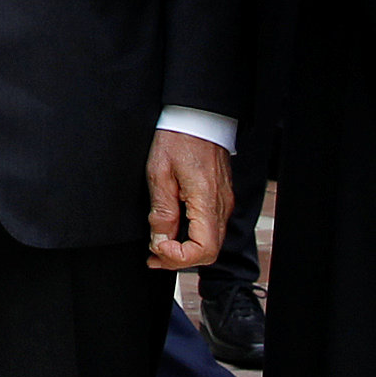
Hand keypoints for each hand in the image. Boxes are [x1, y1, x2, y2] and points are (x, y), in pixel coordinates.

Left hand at [147, 129, 229, 267]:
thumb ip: (162, 210)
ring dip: (185, 251)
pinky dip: (192, 237)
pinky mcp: (220, 198)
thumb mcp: (159, 172)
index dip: (178, 257)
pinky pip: (210, 228)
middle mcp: (221, 206)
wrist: (197, 117)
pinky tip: (172, 232)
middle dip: (179, 259)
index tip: (156, 247)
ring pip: (210, 243)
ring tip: (158, 247)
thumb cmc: (177, 138)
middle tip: (152, 256)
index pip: (203, 250)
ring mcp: (223, 203)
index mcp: (206, 200)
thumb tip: (160, 239)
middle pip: (209, 252)